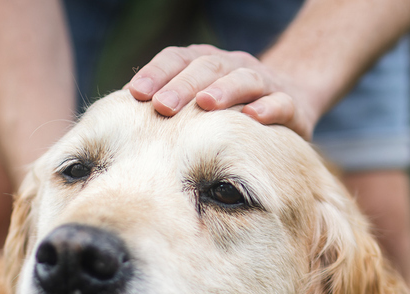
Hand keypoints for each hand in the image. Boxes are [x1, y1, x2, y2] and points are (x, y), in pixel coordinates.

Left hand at [126, 44, 319, 139]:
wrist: (292, 98)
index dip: (156, 73)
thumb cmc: (229, 107)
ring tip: (205, 104)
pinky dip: (268, 108)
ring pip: (244, 78)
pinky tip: (253, 117)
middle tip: (162, 105)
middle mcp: (233, 65)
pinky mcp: (291, 104)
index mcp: (205, 62)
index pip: (177, 58)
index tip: (135, 94)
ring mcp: (264, 82)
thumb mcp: (197, 102)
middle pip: (207, 67)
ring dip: (223, 90)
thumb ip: (166, 105)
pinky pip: (280, 102)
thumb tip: (116, 119)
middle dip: (183, 85)